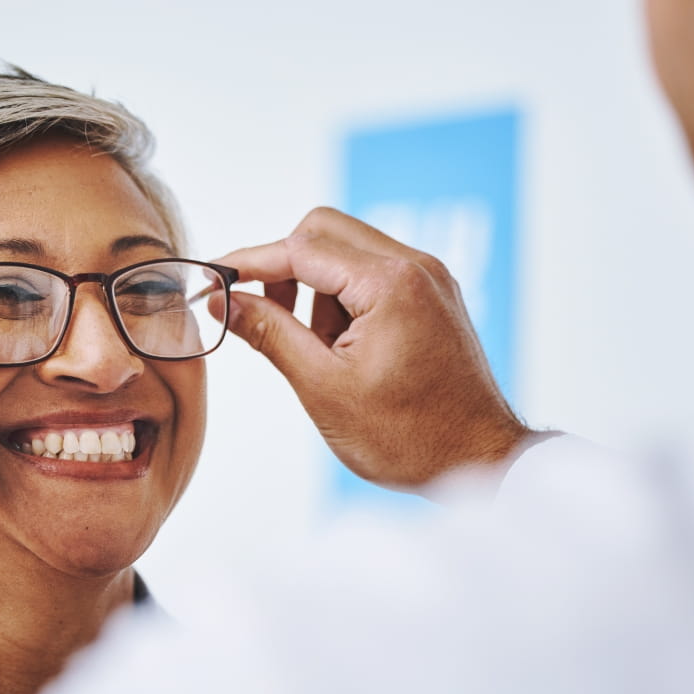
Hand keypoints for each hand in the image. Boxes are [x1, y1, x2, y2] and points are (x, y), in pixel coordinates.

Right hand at [215, 208, 532, 486]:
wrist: (480, 462)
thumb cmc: (409, 438)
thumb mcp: (323, 388)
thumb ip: (269, 333)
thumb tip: (223, 301)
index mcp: (390, 284)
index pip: (300, 247)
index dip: (249, 263)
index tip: (213, 282)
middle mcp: (415, 266)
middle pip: (323, 231)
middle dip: (283, 268)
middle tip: (261, 316)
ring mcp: (429, 278)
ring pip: (346, 251)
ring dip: (314, 288)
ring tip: (318, 352)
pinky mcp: (432, 295)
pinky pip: (372, 274)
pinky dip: (343, 299)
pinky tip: (341, 349)